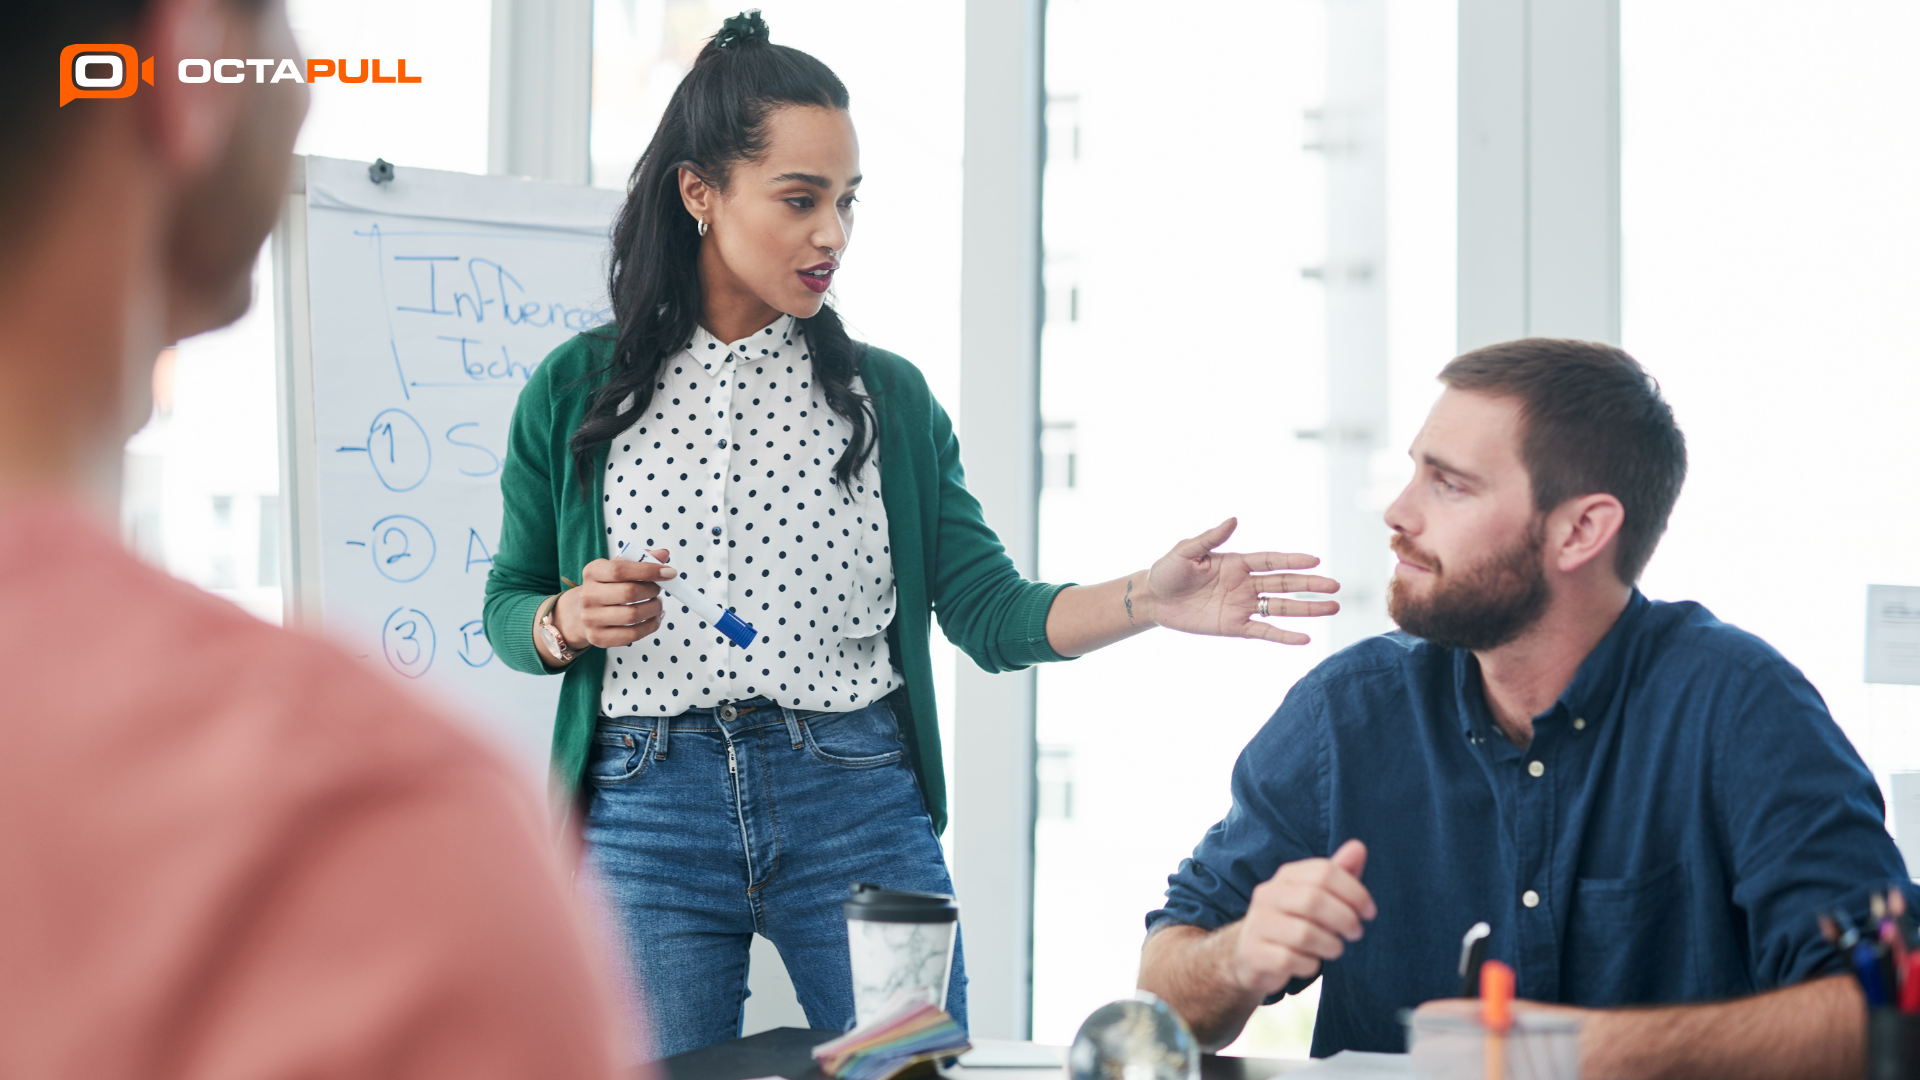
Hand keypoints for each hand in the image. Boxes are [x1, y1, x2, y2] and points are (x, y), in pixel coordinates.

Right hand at [556, 548, 677, 649]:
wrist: (581, 613)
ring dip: (654, 608)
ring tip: (657, 603)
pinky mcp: (598, 638)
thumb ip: (640, 559)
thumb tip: (663, 554)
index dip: (648, 570)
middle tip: (659, 589)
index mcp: (592, 572)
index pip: (620, 569)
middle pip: (629, 593)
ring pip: (633, 615)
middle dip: (652, 591)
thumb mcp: (618, 567)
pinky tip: (654, 617)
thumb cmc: (606, 587)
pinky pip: (633, 634)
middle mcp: (588, 596)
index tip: (669, 572)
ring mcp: (591, 619)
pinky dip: (651, 626)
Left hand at [1145, 518, 1340, 644]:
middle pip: (1285, 585)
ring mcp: (1242, 606)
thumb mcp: (1187, 551)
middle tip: (1336, 586)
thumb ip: (1211, 537)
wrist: (1153, 599)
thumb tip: (1234, 519)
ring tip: (1333, 608)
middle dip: (1311, 585)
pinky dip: (1284, 635)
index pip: (1272, 561)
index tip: (1316, 560)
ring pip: (1281, 607)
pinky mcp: (1234, 626)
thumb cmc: (1168, 570)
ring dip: (1307, 609)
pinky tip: (1305, 638)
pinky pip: (1264, 631)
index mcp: (1237, 563)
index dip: (1293, 560)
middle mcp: (1245, 584)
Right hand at [1227, 839, 1375, 996]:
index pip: (1325, 872)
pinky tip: (1309, 962)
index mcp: (1286, 876)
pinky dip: (1309, 965)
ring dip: (1331, 945)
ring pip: (1304, 934)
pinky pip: (1292, 960)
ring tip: (1334, 948)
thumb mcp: (1315, 895)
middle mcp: (1268, 895)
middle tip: (1356, 933)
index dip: (1355, 891)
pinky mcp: (1255, 954)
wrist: (1250, 955)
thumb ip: (1337, 873)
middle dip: (1345, 919)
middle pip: (1314, 900)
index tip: (1369, 912)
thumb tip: (1359, 847)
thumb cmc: (1293, 922)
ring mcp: (1258, 925)